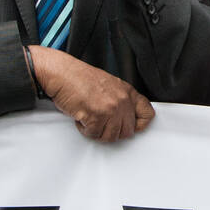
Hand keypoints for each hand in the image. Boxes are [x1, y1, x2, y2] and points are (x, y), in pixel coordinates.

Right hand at [30, 46, 153, 141]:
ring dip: (98, 132)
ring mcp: (111, 109)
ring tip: (90, 118)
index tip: (131, 127)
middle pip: (127, 131)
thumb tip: (125, 117)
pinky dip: (85, 130)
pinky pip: (94, 134)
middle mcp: (122, 101)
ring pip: (111, 137)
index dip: (139, 125)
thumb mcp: (110, 85)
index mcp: (127, 92)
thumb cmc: (80, 78)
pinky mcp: (97, 117)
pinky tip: (81, 118)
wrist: (62, 73)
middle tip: (101, 123)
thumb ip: (121, 100)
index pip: (147, 114)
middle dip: (112, 131)